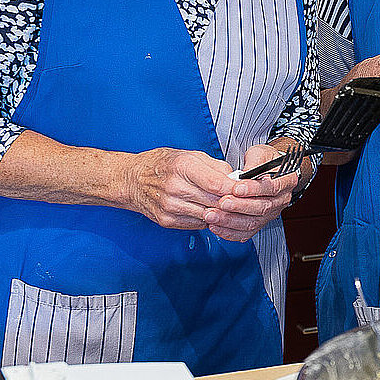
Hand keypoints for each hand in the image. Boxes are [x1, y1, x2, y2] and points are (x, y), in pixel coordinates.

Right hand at [123, 148, 240, 231]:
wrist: (132, 179)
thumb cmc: (163, 164)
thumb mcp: (191, 155)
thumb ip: (216, 167)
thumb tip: (236, 179)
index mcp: (183, 167)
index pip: (218, 184)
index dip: (236, 190)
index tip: (246, 191)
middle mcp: (175, 188)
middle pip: (215, 202)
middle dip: (231, 202)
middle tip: (240, 200)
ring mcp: (170, 206)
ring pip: (209, 216)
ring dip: (220, 213)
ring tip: (223, 204)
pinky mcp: (167, 220)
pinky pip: (198, 224)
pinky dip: (206, 219)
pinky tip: (206, 209)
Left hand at [208, 142, 298, 240]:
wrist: (268, 171)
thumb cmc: (265, 161)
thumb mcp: (261, 154)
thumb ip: (253, 162)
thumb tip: (243, 174)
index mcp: (286, 181)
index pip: (272, 187)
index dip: (254, 189)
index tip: (237, 188)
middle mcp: (281, 200)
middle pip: (262, 208)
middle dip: (239, 207)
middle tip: (222, 202)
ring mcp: (270, 214)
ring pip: (252, 222)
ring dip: (230, 221)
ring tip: (212, 216)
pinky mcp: (259, 223)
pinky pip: (245, 233)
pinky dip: (229, 232)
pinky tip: (216, 227)